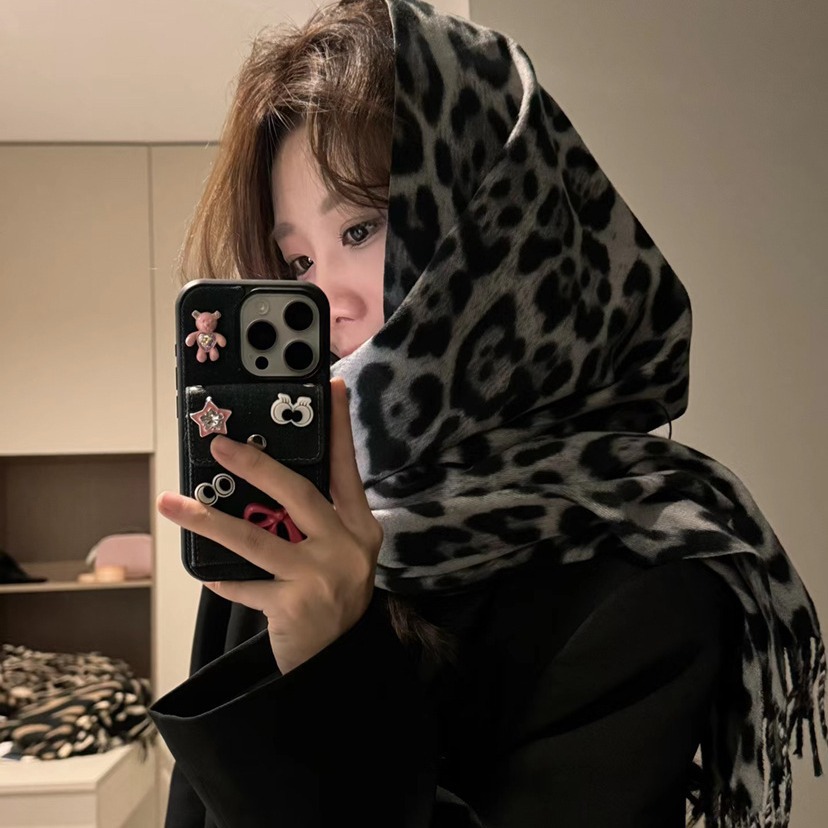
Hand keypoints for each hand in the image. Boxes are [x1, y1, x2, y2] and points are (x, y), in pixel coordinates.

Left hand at [156, 378, 382, 673]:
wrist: (337, 663)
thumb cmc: (331, 596)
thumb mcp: (339, 554)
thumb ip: (317, 520)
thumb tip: (264, 477)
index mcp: (360, 529)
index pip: (347, 469)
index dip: (338, 429)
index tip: (328, 388)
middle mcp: (348, 548)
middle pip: (300, 494)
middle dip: (258, 465)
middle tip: (220, 444)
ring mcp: (322, 577)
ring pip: (258, 540)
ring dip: (210, 520)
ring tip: (173, 503)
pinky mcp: (296, 607)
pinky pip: (245, 585)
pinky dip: (224, 579)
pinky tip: (206, 573)